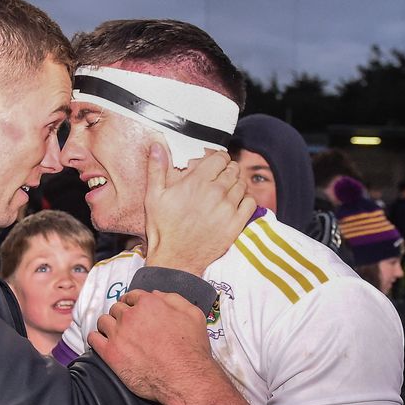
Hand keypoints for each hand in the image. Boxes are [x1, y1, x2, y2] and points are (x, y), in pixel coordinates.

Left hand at [88, 289, 255, 404]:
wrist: (185, 379)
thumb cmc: (192, 349)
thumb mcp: (193, 315)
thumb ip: (173, 299)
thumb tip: (155, 293)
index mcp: (148, 303)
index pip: (131, 296)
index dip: (132, 304)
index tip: (132, 311)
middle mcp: (130, 315)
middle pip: (117, 308)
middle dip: (121, 316)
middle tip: (128, 327)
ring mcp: (118, 333)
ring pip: (103, 321)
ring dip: (108, 326)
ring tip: (115, 335)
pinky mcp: (110, 352)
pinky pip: (93, 339)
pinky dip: (96, 339)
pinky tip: (102, 343)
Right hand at [143, 144, 254, 273]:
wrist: (175, 259)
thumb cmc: (162, 228)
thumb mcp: (153, 196)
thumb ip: (156, 168)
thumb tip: (156, 146)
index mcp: (196, 182)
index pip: (220, 158)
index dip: (218, 159)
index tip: (214, 164)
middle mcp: (215, 193)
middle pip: (233, 169)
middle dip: (227, 169)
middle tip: (220, 177)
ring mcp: (228, 209)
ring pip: (242, 184)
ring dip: (236, 184)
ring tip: (226, 190)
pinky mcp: (236, 224)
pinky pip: (251, 203)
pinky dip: (246, 199)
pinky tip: (235, 203)